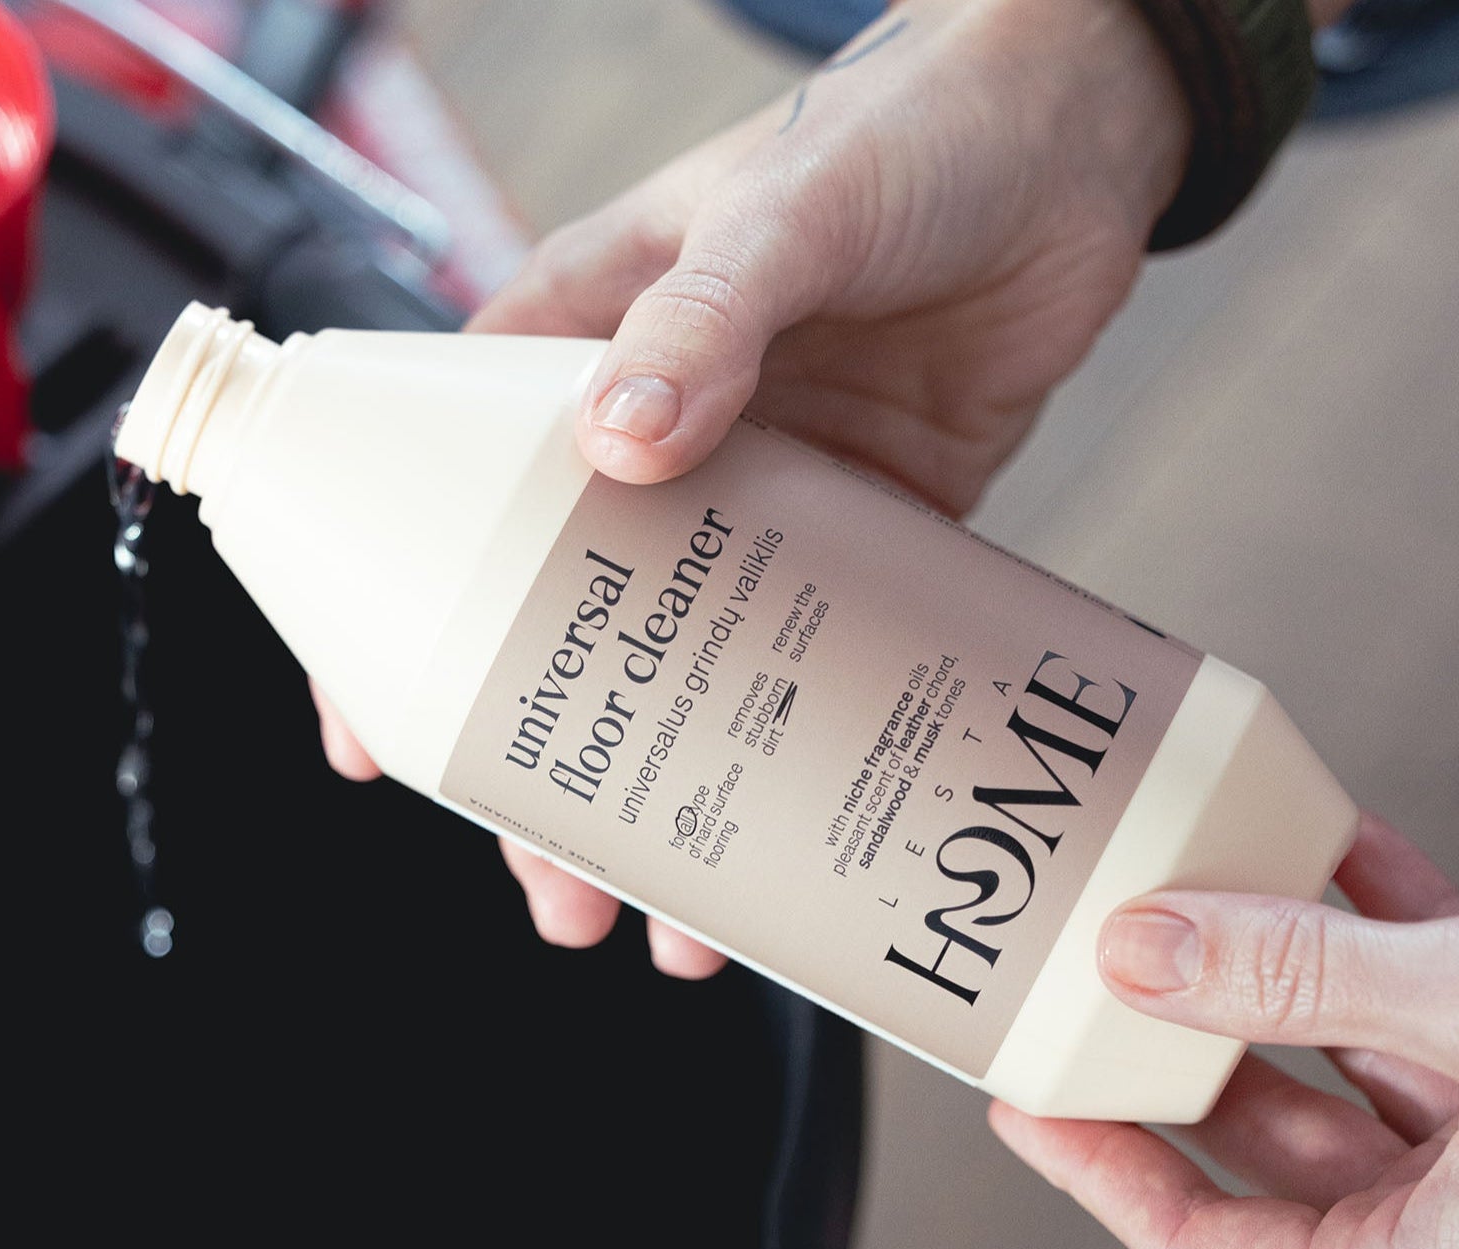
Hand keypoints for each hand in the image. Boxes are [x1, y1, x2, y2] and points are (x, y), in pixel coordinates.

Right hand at [319, 0, 1194, 974]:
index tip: (375, 743)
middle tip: (548, 876)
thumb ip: (702, 320)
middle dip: (544, 766)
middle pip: (557, 628)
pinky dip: (788, 755)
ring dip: (665, 790)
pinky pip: (805, 661)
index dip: (392, 627)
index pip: (437, 500)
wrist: (1083, 132)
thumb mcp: (783, 211)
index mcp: (578, 350)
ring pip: (678, 670)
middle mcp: (653, 435)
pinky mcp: (862, 531)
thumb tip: (621, 442)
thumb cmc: (904, 126)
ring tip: (662, 912)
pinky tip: (788, 842)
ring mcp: (756, 496)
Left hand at [990, 813, 1458, 1248]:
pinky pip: (1438, 1010)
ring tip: (1191, 894)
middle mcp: (1452, 1240)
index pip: (1195, 1247)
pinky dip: (1381, 928)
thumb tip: (1143, 950)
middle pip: (1261, 1148)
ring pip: (1348, 1067)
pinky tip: (1326, 848)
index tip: (1021, 1103)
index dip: (1092, 1171)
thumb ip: (1308, 982)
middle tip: (1088, 978)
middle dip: (1173, 1048)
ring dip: (1276, 972)